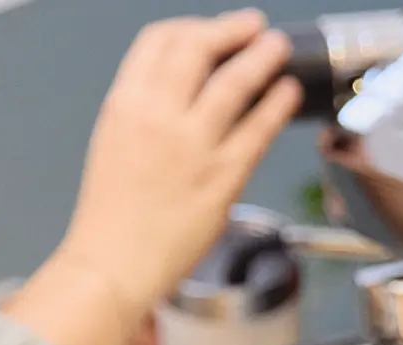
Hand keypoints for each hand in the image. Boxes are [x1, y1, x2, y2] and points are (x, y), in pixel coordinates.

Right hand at [6, 11, 300, 344]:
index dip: (194, 26)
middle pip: (198, 47)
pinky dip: (278, 104)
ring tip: (278, 48)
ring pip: (234, 82)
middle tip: (254, 26)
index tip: (214, 29)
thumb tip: (187, 88)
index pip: (160, 40)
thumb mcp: (116, 139)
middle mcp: (158, 116)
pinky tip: (288, 92)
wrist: (114, 261)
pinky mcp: (223, 176)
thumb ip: (149, 109)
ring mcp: (193, 145)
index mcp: (125, 103)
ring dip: (262, 57)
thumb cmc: (114, 213)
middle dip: (231, 29)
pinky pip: (258, 129)